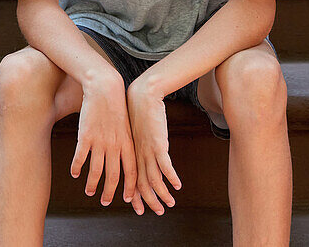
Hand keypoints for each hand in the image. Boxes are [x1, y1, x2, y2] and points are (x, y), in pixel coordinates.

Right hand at [72, 70, 138, 208]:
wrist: (105, 88)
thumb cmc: (116, 106)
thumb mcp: (127, 126)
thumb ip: (126, 143)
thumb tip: (126, 157)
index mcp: (128, 143)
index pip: (131, 171)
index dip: (130, 187)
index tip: (128, 199)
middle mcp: (115, 145)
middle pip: (113, 175)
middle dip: (110, 192)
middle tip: (106, 202)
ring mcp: (100, 141)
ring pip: (96, 170)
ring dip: (92, 184)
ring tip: (89, 192)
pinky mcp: (86, 135)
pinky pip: (81, 157)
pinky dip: (77, 168)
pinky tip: (74, 174)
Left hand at [125, 76, 181, 215]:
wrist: (142, 96)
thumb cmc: (139, 113)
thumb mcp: (136, 133)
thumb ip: (139, 146)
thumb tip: (144, 156)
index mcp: (131, 154)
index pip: (132, 181)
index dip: (135, 197)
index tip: (139, 209)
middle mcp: (138, 156)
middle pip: (142, 185)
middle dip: (150, 201)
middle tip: (158, 212)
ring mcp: (147, 151)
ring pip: (153, 179)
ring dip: (162, 194)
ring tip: (170, 203)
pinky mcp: (158, 144)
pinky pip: (165, 166)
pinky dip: (171, 178)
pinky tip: (177, 186)